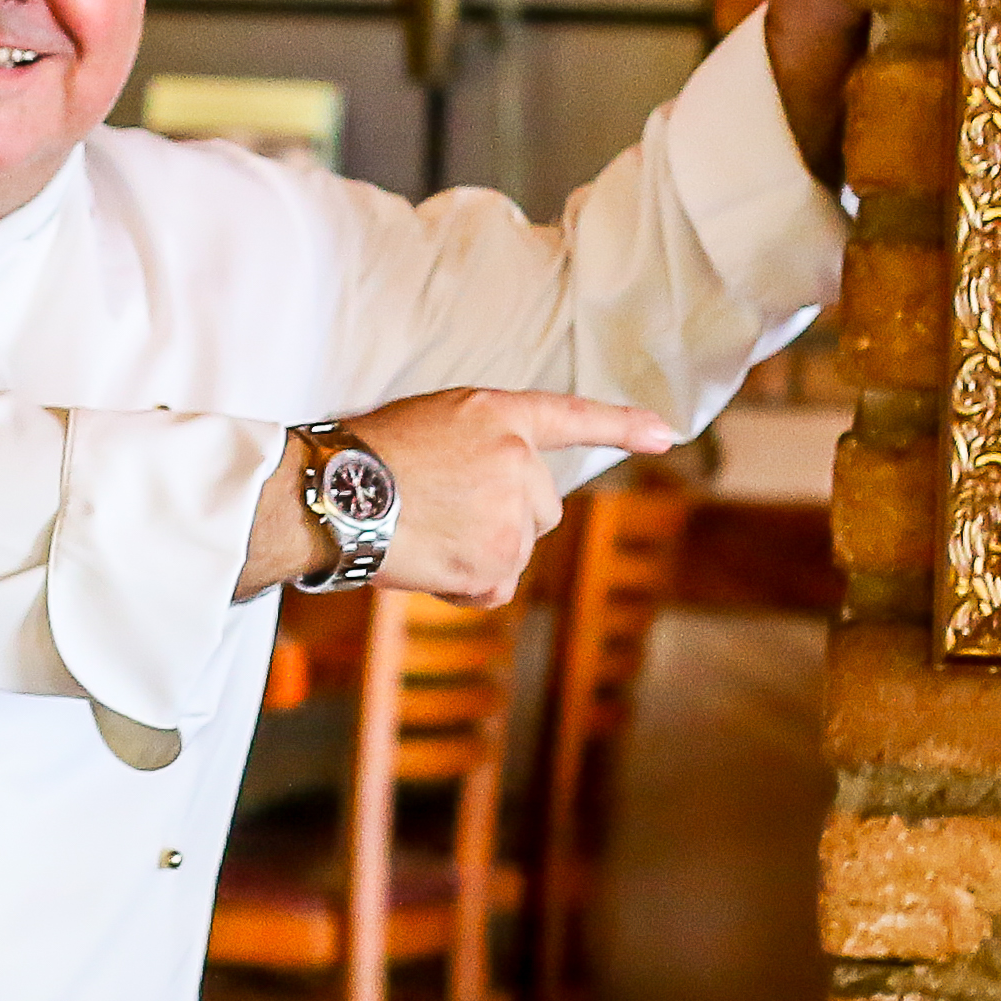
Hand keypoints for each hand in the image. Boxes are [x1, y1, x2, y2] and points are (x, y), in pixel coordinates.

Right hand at [239, 389, 681, 603]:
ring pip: (517, 548)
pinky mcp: (499, 561)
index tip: (667, 434)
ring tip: (425, 533)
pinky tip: (429, 563)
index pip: (572, 416)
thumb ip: (479, 447)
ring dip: (481, 552)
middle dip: (505, 519)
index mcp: (496, 415)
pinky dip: (469, 586)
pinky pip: (498, 584)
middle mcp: (517, 461)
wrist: (333, 497)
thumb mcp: (430, 426)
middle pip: (542, 507)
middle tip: (443, 513)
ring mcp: (512, 513)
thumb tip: (493, 495)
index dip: (623, 425)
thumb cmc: (360, 461)